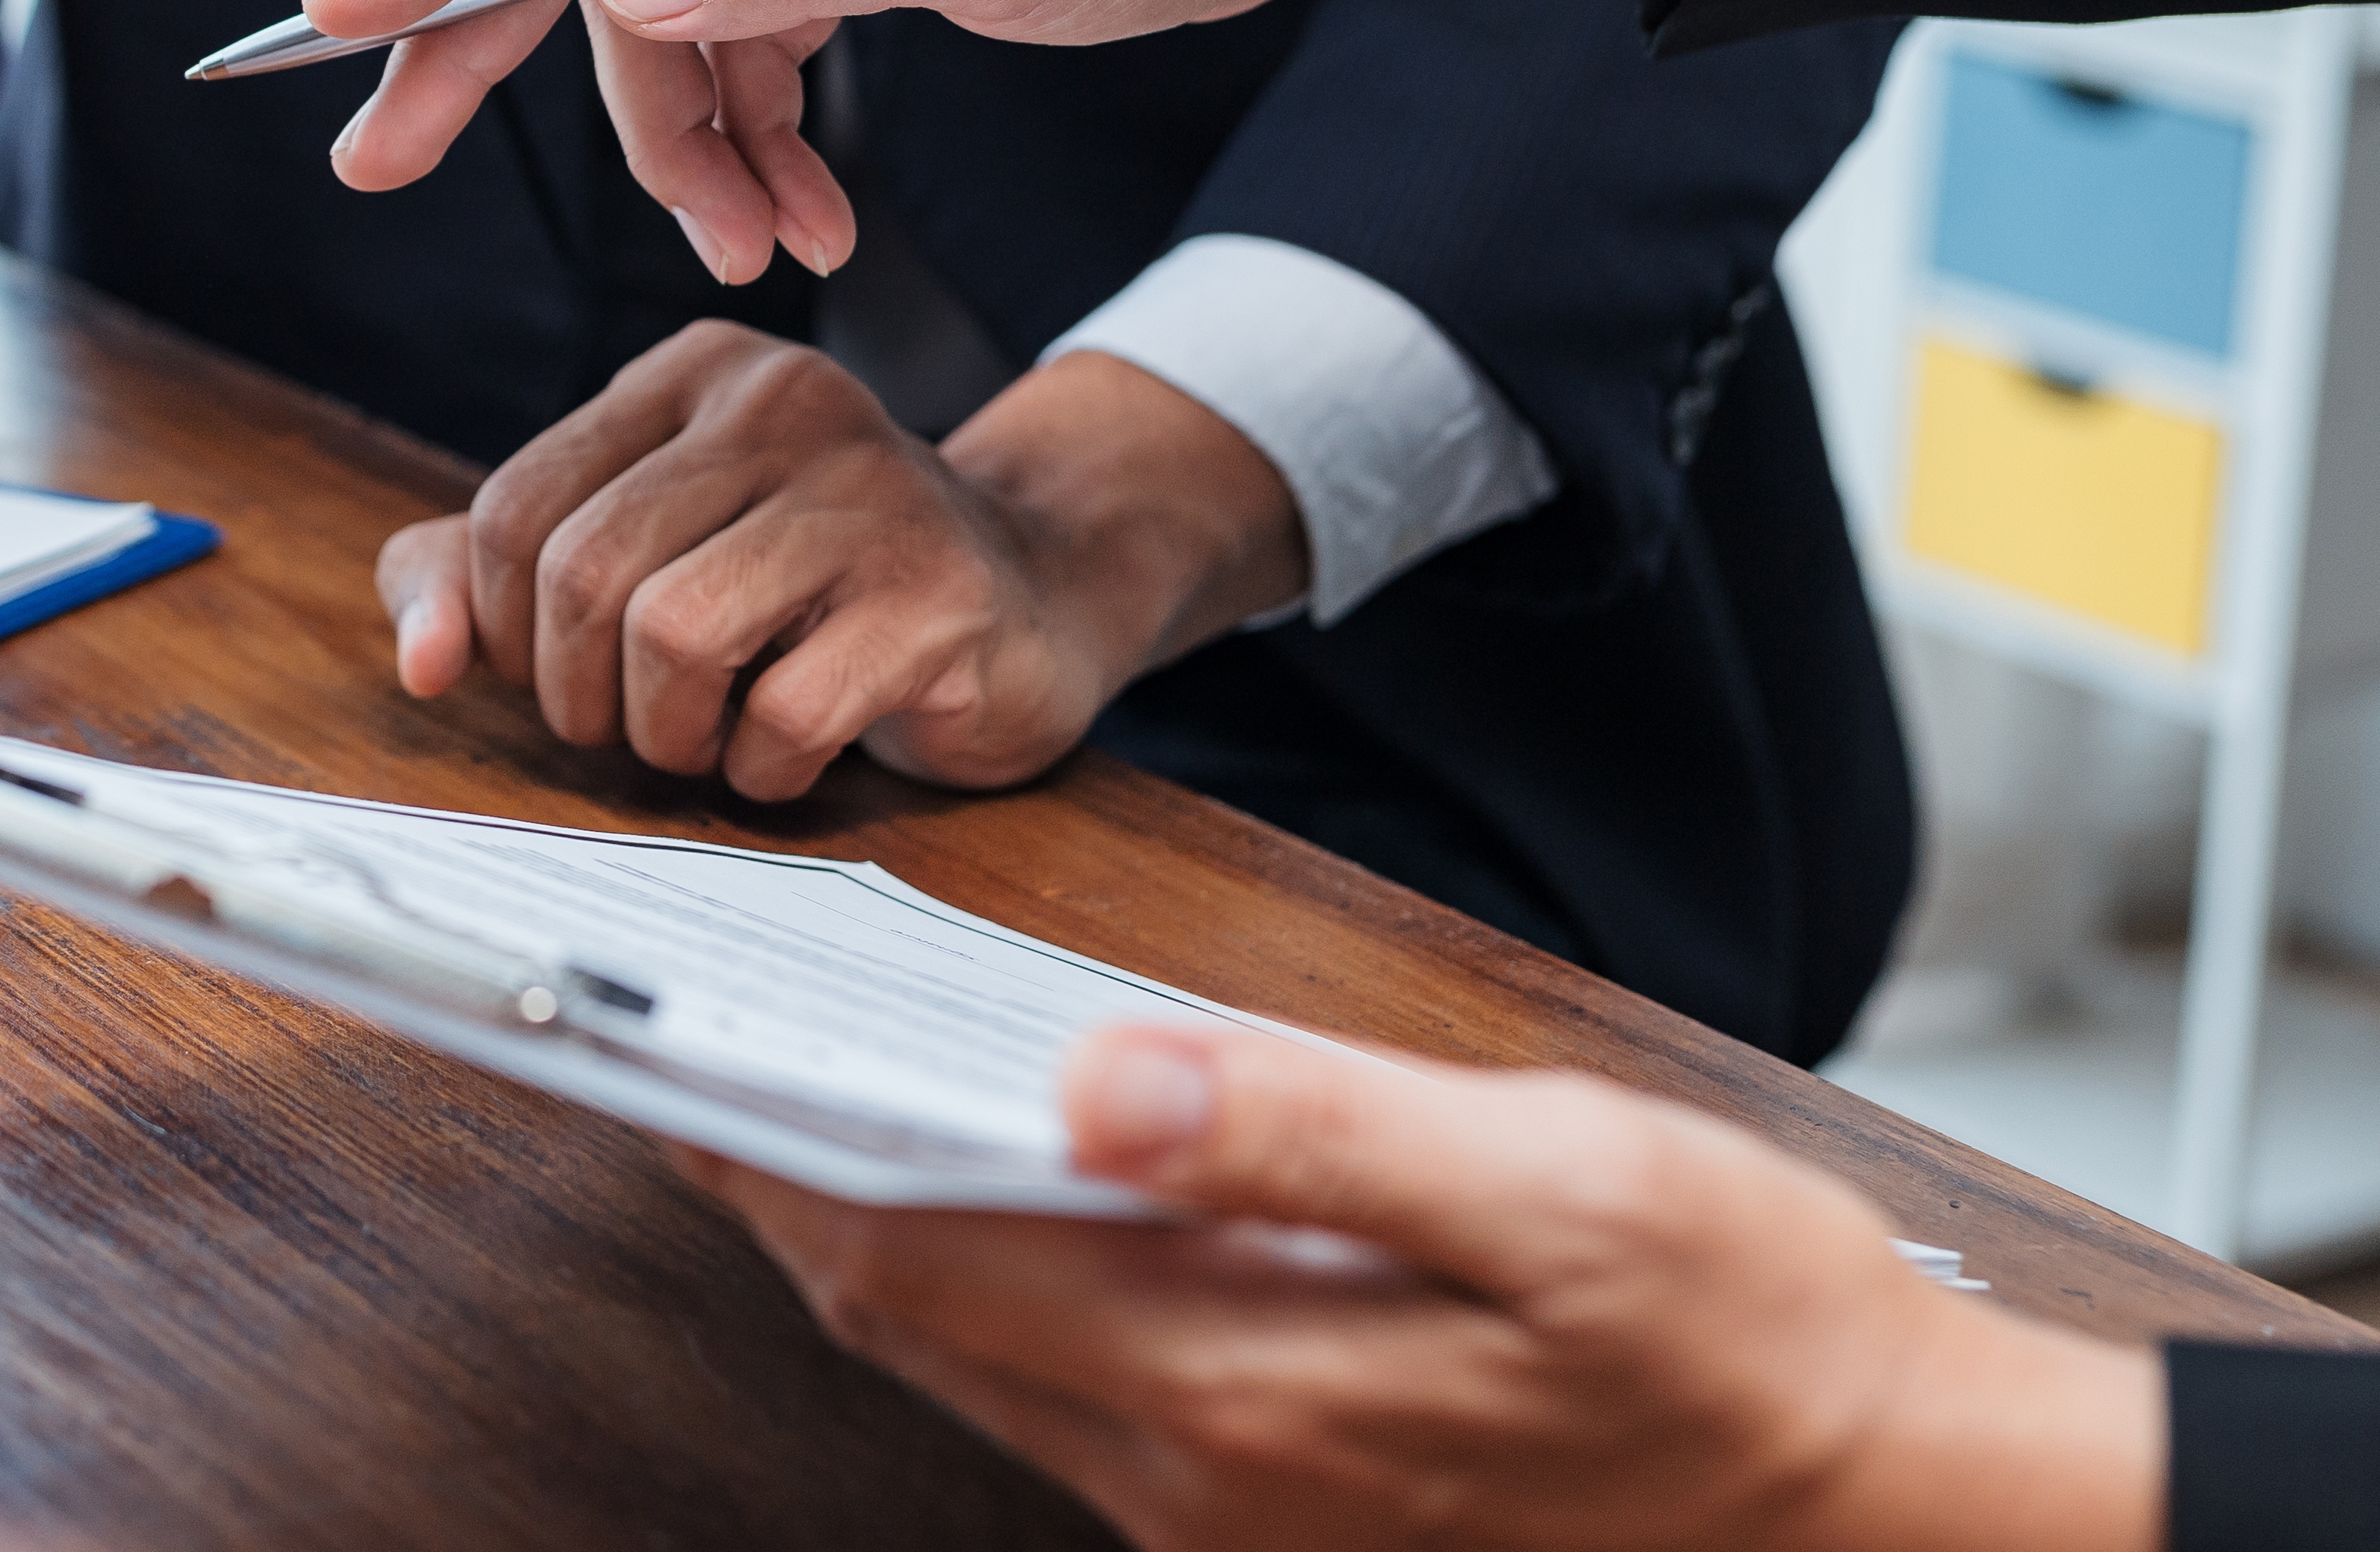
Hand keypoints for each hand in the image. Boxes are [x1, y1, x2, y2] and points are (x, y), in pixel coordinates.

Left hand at [376, 329, 1305, 798]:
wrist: (1035, 586)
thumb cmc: (806, 581)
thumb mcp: (638, 546)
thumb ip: (487, 574)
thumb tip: (423, 661)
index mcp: (695, 372)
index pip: (517, 507)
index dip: (506, 627)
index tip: (557, 672)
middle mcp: (784, 402)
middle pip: (585, 574)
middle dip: (579, 692)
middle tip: (631, 725)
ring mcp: (874, 492)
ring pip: (672, 637)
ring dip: (668, 734)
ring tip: (708, 737)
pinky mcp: (941, 598)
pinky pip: (783, 715)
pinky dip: (760, 771)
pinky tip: (789, 753)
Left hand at [673, 1023, 2163, 1551]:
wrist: (1891, 1506)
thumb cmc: (1744, 1326)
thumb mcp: (1554, 1187)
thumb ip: (1311, 1132)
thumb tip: (1094, 1079)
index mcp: (1241, 1385)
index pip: (918, 1261)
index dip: (773, 1153)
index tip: (663, 1052)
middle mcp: (1202, 1474)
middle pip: (915, 1317)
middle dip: (783, 1186)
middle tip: (675, 1050)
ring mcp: (1237, 1506)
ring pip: (981, 1357)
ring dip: (876, 1237)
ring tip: (789, 1095)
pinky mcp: (1284, 1500)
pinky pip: (1071, 1388)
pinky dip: (988, 1285)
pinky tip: (988, 1191)